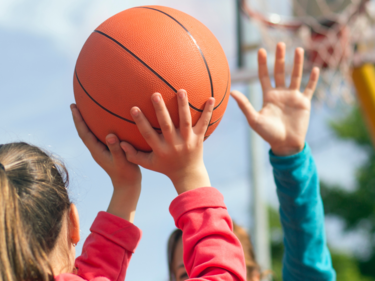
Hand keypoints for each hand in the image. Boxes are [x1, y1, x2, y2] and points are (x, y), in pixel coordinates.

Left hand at [71, 104, 140, 221]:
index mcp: (97, 151)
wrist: (128, 186)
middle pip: (84, 131)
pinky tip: (105, 122)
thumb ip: (116, 149)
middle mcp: (96, 150)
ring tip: (86, 110)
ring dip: (87, 122)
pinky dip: (97, 127)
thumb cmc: (126, 174)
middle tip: (74, 104)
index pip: (84, 133)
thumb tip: (110, 135)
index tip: (73, 106)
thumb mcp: (122, 161)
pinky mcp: (108, 152)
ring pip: (90, 134)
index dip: (78, 119)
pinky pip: (99, 136)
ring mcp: (101, 151)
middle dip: (78, 118)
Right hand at [120, 90, 213, 194]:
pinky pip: (204, 124)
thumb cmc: (165, 167)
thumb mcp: (148, 163)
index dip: (141, 122)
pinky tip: (211, 98)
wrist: (188, 174)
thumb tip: (120, 143)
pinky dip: (208, 111)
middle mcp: (174, 144)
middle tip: (155, 94)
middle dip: (161, 110)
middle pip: (167, 125)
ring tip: (181, 91)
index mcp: (160, 149)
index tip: (134, 108)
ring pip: (185, 122)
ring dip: (183, 106)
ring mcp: (188, 141)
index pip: (148, 134)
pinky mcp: (199, 138)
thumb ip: (133, 155)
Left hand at [231, 42, 319, 155]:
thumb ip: (245, 105)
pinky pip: (309, 88)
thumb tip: (232, 92)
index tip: (260, 50)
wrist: (284, 144)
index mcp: (268, 96)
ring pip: (295, 76)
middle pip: (280, 72)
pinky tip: (314, 68)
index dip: (262, 64)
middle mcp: (280, 93)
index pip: (264, 76)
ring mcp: (293, 97)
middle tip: (280, 44)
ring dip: (297, 64)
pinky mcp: (304, 103)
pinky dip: (312, 79)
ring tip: (298, 50)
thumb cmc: (268, 134)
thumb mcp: (254, 119)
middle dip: (280, 58)